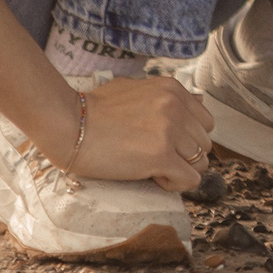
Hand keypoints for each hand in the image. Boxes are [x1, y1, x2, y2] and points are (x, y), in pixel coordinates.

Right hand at [60, 74, 214, 193]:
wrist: (68, 124)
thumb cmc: (94, 109)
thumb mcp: (135, 89)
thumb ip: (166, 96)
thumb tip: (198, 98)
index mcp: (173, 90)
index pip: (204, 122)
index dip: (187, 139)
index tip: (165, 146)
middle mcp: (177, 107)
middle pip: (205, 144)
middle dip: (185, 157)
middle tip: (158, 160)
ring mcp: (170, 130)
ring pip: (200, 163)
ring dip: (179, 171)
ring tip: (153, 169)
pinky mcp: (160, 155)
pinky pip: (189, 179)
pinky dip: (174, 184)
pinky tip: (153, 178)